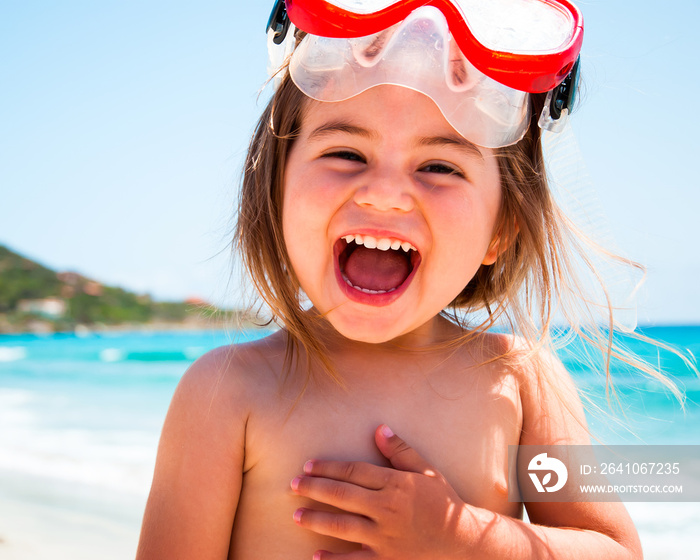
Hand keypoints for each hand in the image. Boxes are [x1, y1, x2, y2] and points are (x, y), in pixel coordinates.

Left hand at [290, 424, 469, 558]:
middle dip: (313, 489)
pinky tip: (316, 556)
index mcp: (395, 484)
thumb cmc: (443, 504)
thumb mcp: (426, 471)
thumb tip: (379, 429)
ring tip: (296, 516)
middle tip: (292, 485)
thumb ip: (400, 451)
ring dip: (315, 520)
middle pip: (341, 495)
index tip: (308, 465)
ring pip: (341, 526)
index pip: (353, 471)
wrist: (464, 543)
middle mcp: (387, 509)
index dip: (328, 467)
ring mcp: (385, 538)